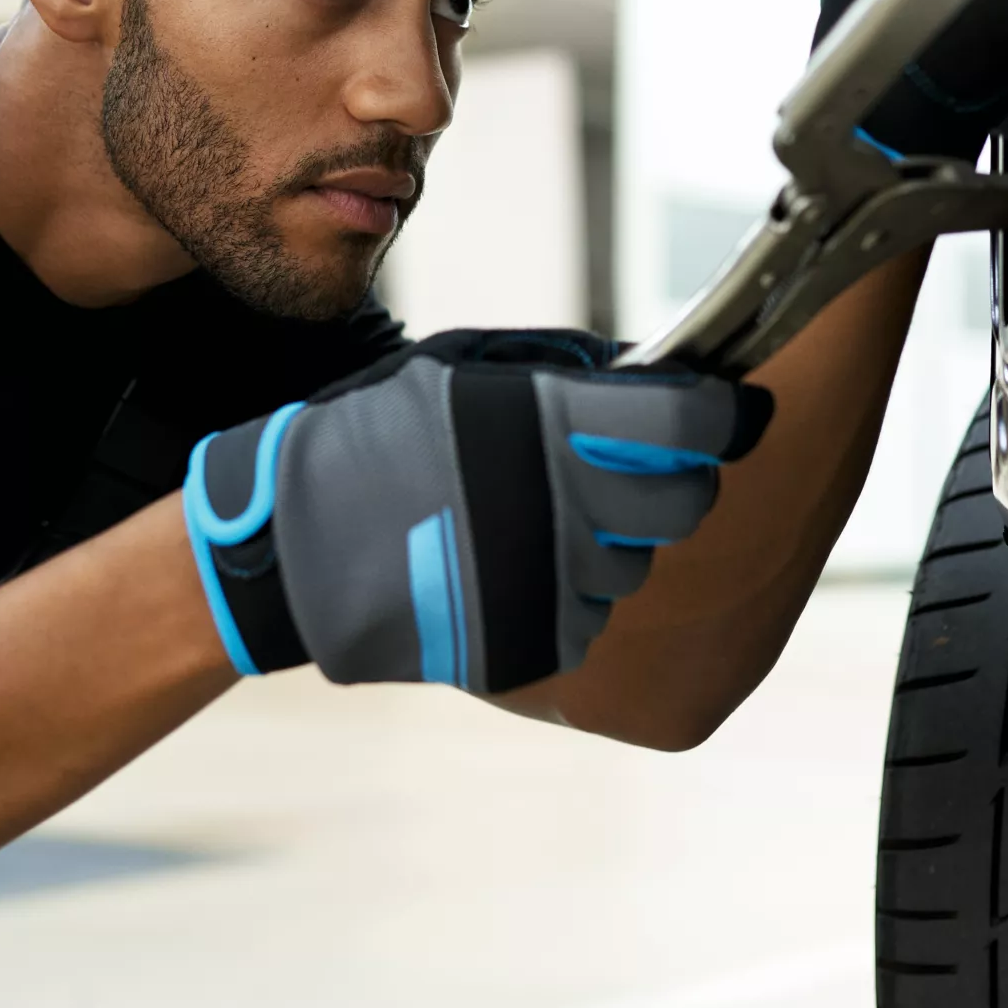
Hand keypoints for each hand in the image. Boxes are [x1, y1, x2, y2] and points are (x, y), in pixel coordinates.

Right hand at [181, 329, 771, 694]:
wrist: (289, 543)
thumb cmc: (373, 433)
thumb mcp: (463, 365)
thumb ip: (566, 365)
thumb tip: (657, 370)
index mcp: (548, 422)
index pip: (692, 424)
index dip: (717, 415)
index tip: (717, 411)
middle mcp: (561, 505)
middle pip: (683, 501)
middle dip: (671, 478)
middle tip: (635, 463)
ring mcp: (548, 584)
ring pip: (635, 563)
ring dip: (613, 538)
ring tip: (543, 514)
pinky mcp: (531, 643)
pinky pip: (591, 617)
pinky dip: (569, 591)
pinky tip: (515, 562)